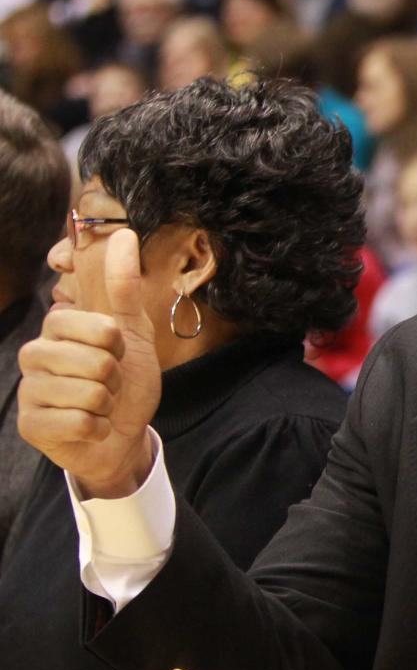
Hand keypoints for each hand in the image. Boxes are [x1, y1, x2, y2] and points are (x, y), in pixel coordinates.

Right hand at [17, 229, 160, 496]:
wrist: (124, 434)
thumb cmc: (126, 382)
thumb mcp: (133, 331)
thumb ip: (124, 286)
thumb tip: (126, 235)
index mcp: (57, 326)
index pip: (99, 326)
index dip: (118, 344)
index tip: (115, 352)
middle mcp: (36, 354)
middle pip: (97, 362)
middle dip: (116, 379)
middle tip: (109, 385)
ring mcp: (29, 390)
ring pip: (89, 394)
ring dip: (107, 405)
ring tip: (100, 406)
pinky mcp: (31, 425)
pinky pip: (78, 422)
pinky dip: (97, 428)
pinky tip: (91, 428)